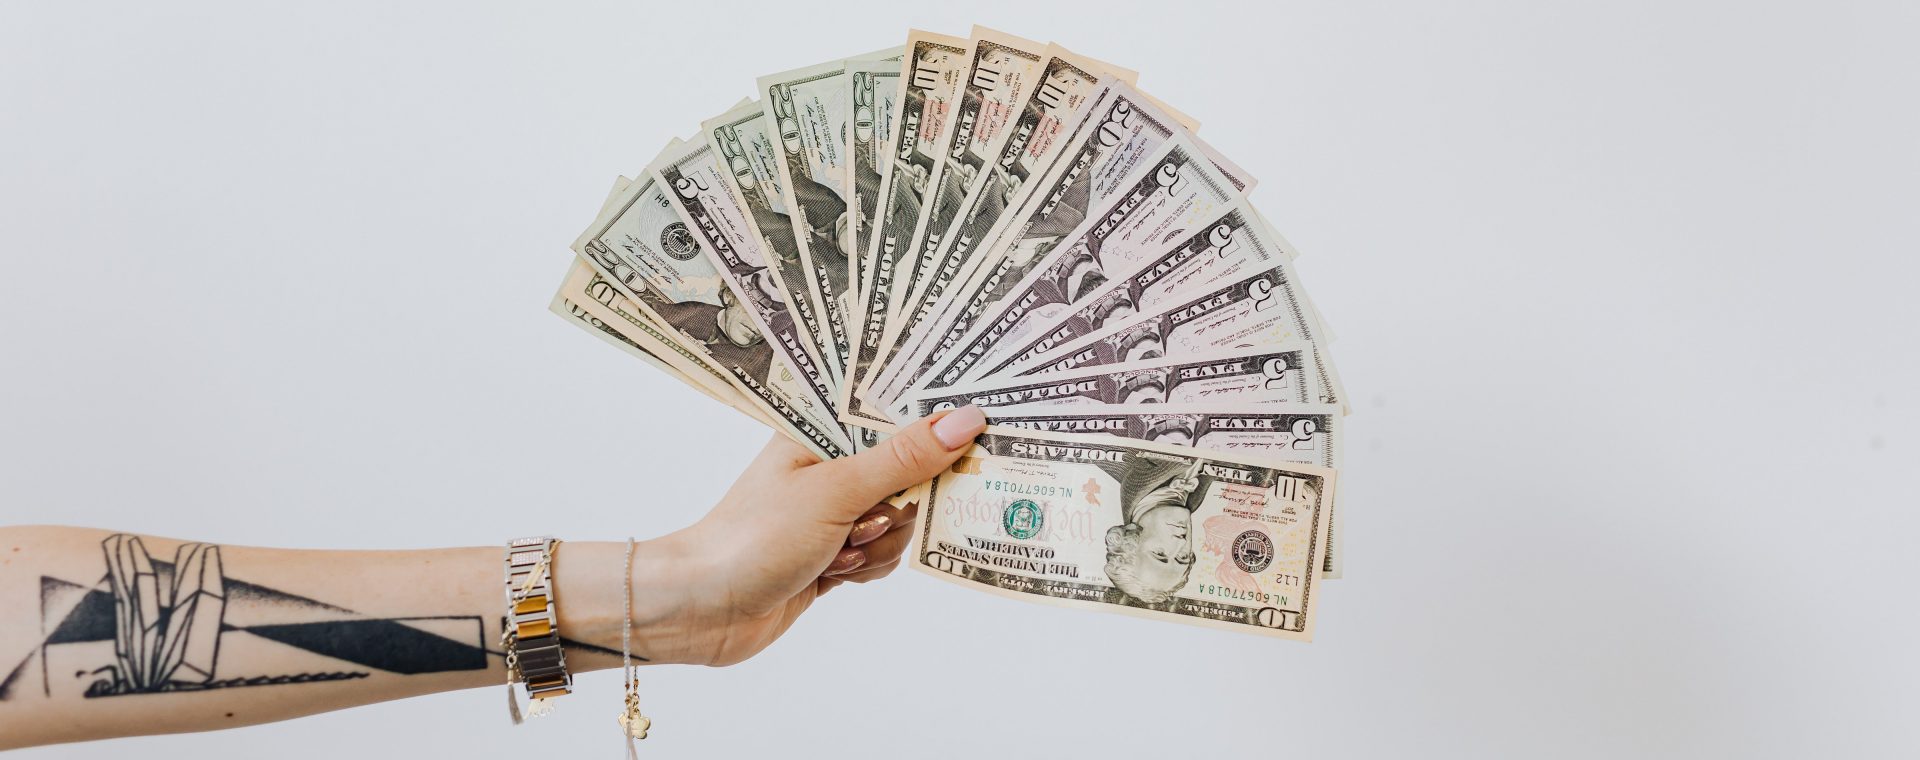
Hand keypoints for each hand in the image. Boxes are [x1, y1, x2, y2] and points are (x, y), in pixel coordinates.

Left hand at [643, 407, 985, 665]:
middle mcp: (831, 464)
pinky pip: (885, 555)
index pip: (896, 410)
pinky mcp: (836, 554)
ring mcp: (835, 511)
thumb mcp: (836, 491)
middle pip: (910, 470)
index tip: (978, 429)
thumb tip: (966, 420)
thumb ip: (904, 458)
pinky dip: (869, 568)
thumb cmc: (752, 537)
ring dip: (879, 544)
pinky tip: (834, 574)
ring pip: (902, 521)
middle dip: (902, 503)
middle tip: (870, 518)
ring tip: (838, 551)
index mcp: (821, 429)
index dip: (935, 423)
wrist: (701, 609)